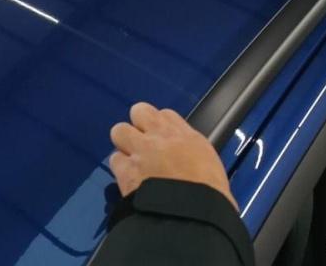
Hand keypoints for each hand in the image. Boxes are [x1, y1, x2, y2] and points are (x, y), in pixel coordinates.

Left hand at [109, 102, 237, 209]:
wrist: (192, 215)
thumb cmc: (210, 196)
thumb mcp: (210, 167)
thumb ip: (194, 157)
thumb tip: (189, 166)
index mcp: (186, 136)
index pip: (166, 114)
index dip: (161, 126)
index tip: (162, 139)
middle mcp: (160, 137)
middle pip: (139, 111)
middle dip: (138, 125)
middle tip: (143, 144)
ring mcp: (141, 150)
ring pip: (119, 130)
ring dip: (124, 144)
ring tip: (132, 161)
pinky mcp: (125, 170)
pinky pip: (115, 160)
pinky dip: (120, 169)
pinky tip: (128, 180)